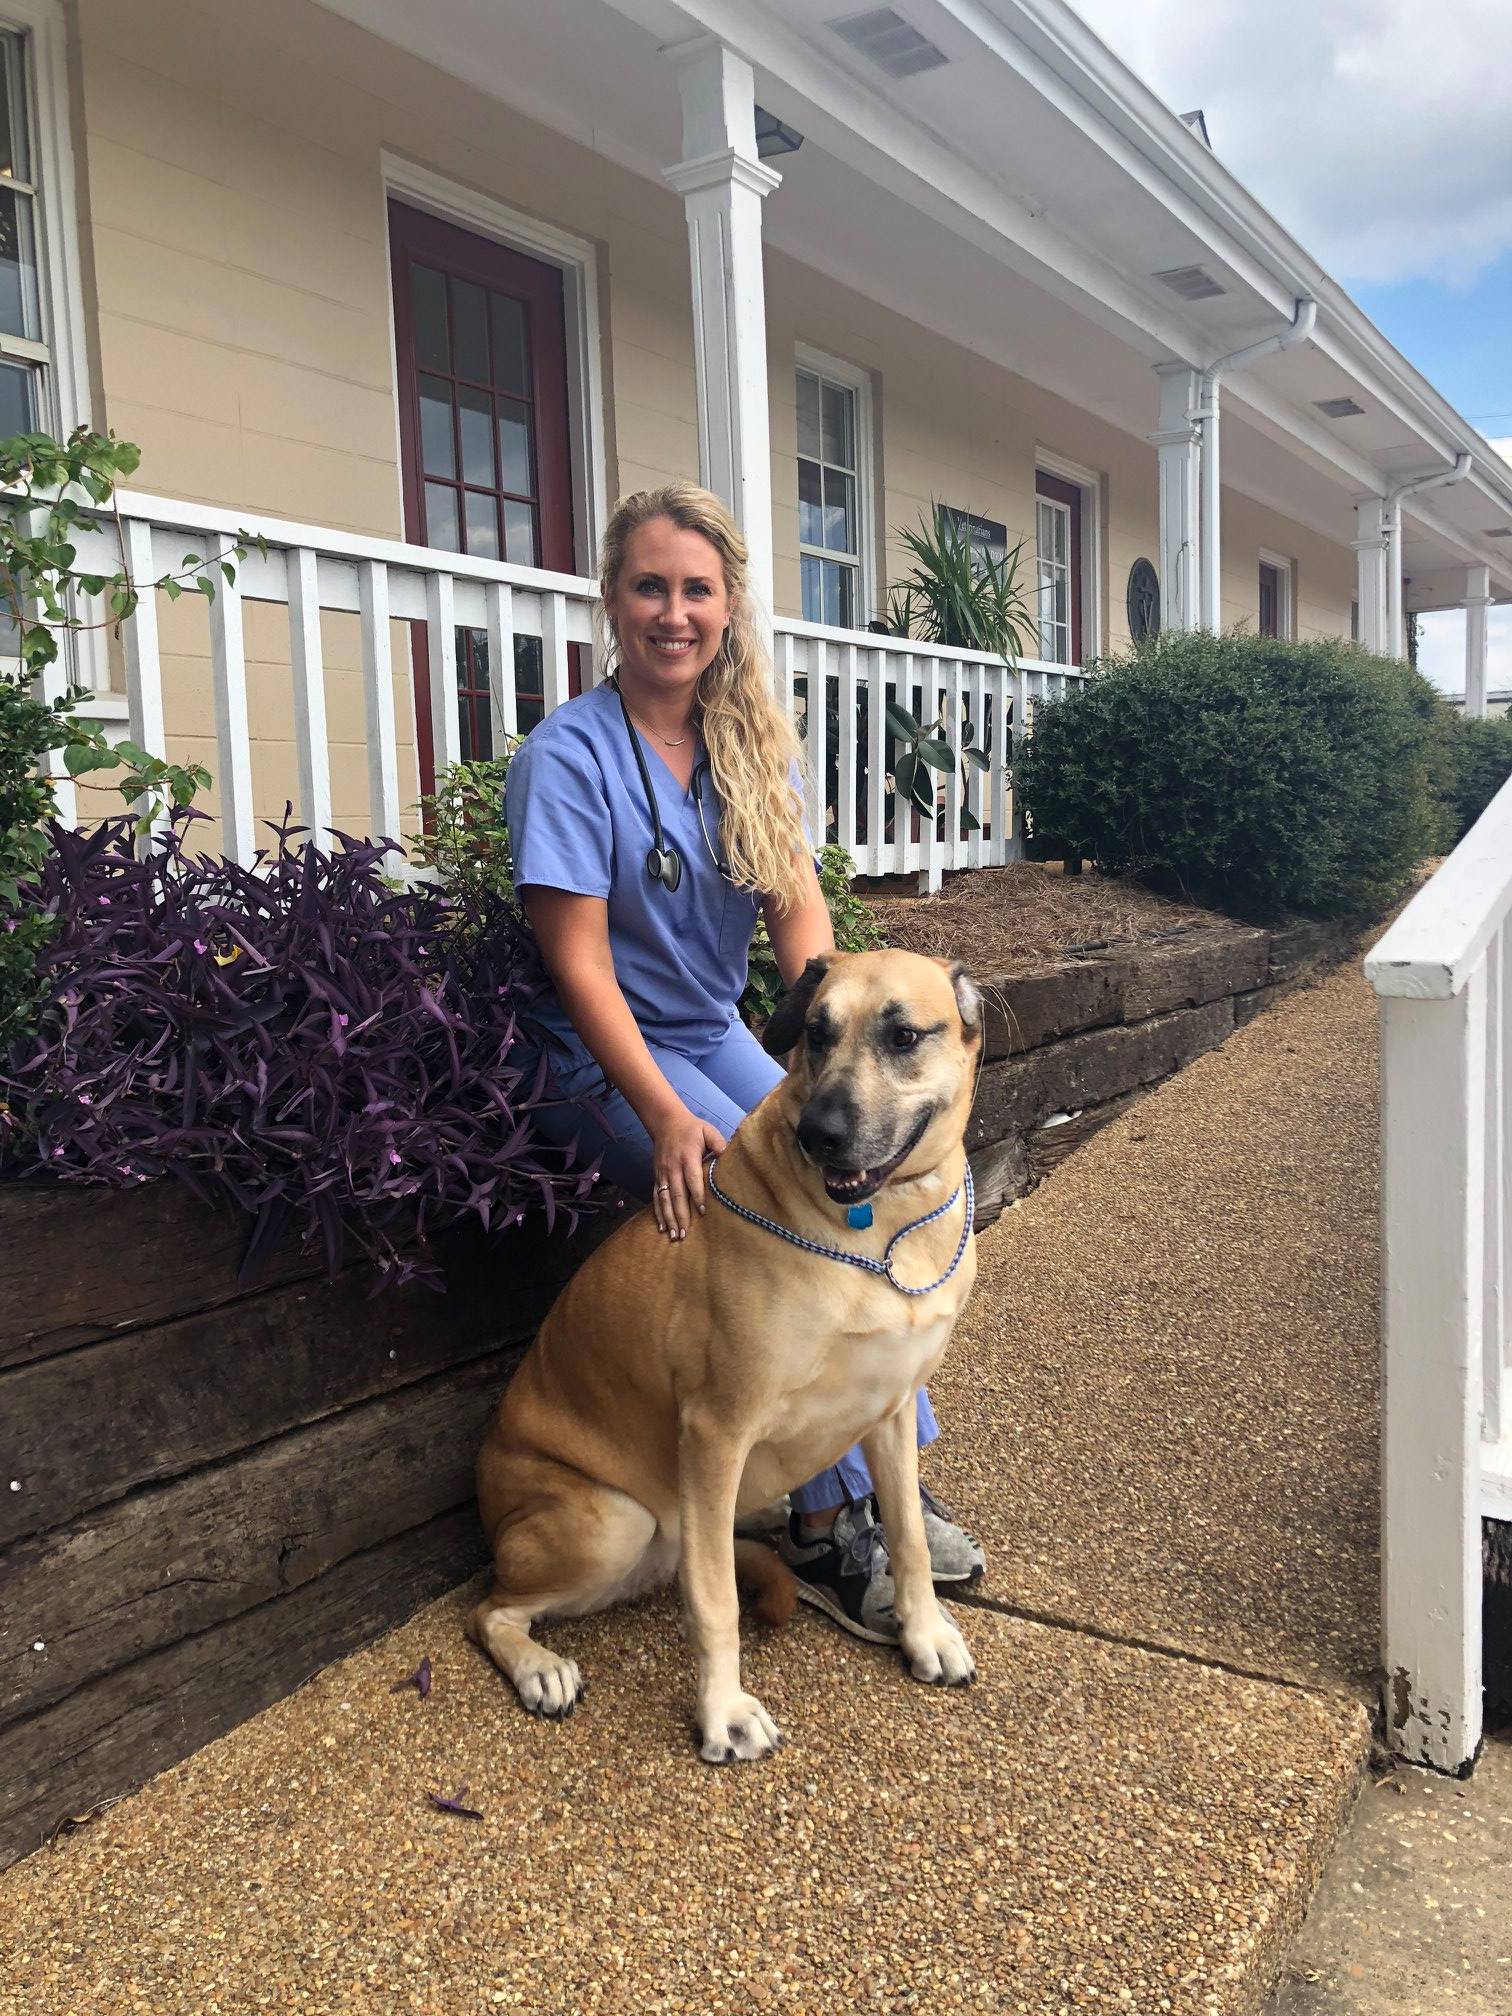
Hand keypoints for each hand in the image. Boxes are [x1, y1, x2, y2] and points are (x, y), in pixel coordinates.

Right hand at [649, 1104, 725, 1241]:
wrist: (666, 1122)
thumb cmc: (692, 1129)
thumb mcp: (708, 1131)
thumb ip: (718, 1143)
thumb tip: (728, 1156)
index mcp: (687, 1157)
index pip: (692, 1179)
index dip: (697, 1196)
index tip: (702, 1212)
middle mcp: (673, 1168)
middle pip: (677, 1195)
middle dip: (680, 1216)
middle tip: (685, 1234)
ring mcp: (663, 1174)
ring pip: (665, 1200)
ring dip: (669, 1219)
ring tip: (674, 1236)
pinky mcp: (657, 1177)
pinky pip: (657, 1197)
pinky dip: (658, 1213)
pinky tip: (661, 1227)